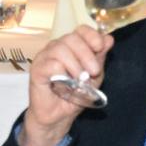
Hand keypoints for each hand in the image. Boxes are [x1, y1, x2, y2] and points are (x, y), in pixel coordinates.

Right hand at [19, 24, 112, 145]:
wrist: (59, 115)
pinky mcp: (37, 69)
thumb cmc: (75, 94)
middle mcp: (56, 47)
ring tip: (80, 80)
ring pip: (60, 49)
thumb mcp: (94, 76)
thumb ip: (100, 57)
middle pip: (72, 38)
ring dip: (75, 65)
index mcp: (71, 46)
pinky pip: (51, 64)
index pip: (81, 30)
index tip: (100, 47)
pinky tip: (66, 85)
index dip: (92, 36)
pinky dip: (62, 74)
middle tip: (94, 71)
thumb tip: (108, 38)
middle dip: (87, 54)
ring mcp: (44, 57)